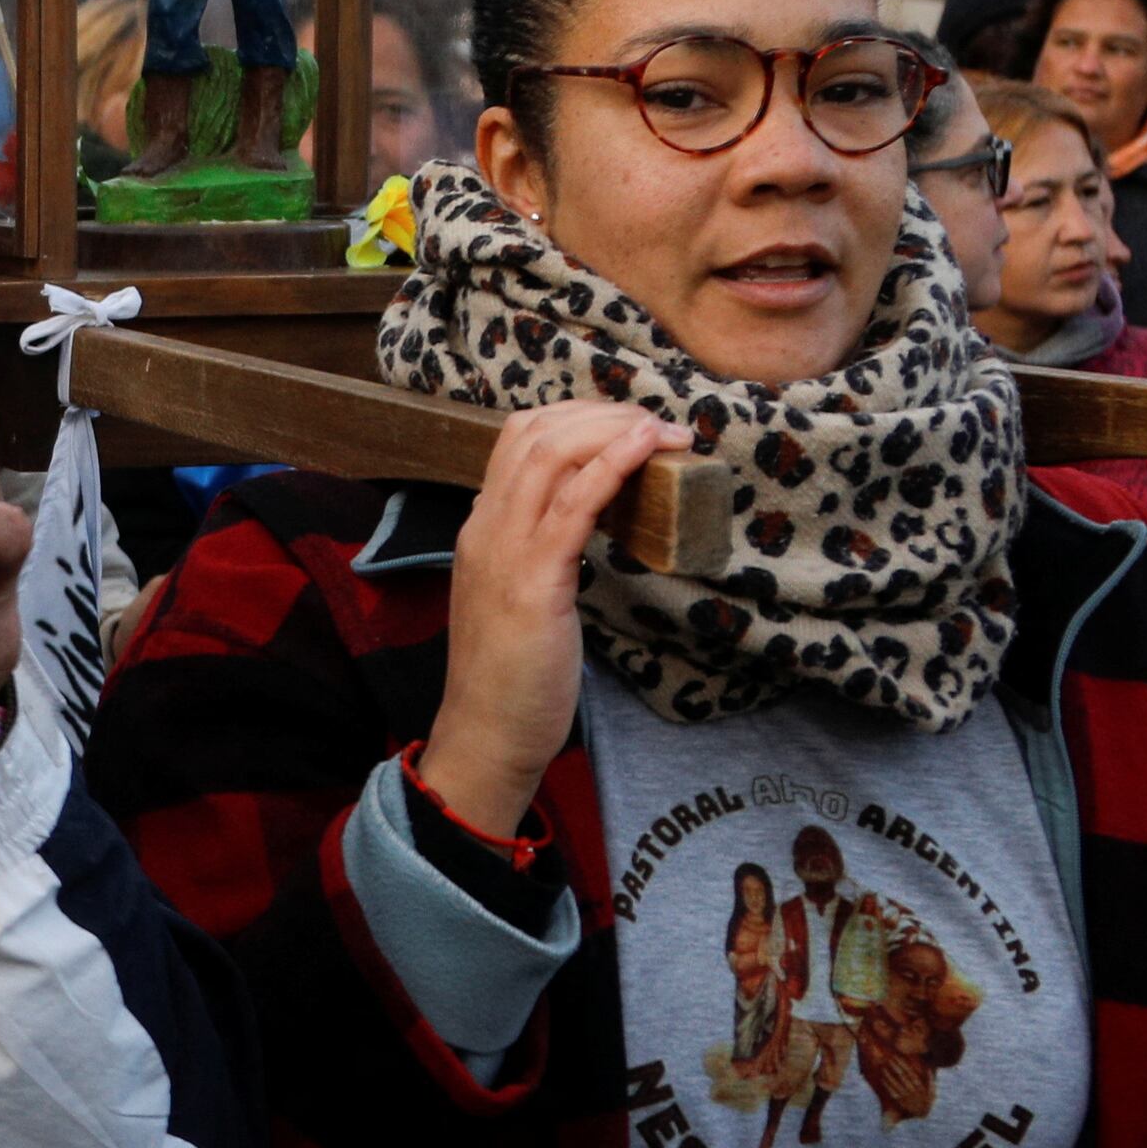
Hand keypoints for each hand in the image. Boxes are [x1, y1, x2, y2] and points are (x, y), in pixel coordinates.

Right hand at [415, 401, 687, 839]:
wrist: (488, 735)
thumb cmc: (512, 677)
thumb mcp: (521, 596)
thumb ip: (542, 552)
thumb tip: (591, 523)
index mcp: (483, 528)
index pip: (518, 440)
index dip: (577, 416)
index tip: (628, 425)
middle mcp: (487, 528)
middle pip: (536, 433)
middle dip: (601, 413)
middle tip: (657, 423)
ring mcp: (504, 551)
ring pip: (551, 454)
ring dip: (614, 429)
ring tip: (663, 430)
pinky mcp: (533, 582)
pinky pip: (572, 504)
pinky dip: (613, 463)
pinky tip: (648, 447)